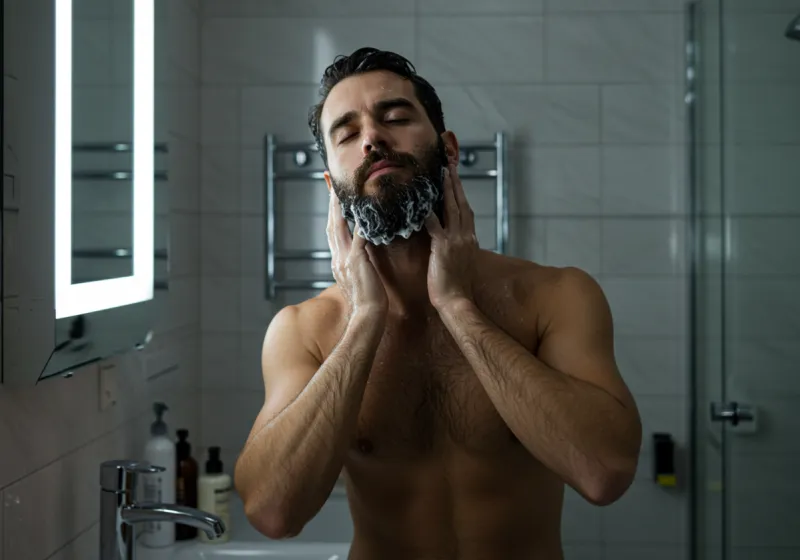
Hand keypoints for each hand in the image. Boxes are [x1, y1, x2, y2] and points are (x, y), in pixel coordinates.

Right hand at [327, 193, 387, 317]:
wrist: (367, 315)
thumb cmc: (367, 300)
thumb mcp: (357, 278)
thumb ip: (355, 263)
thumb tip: (359, 254)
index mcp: (337, 261)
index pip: (333, 232)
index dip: (332, 214)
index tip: (332, 197)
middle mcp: (337, 257)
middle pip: (331, 224)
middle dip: (331, 202)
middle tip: (330, 182)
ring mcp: (344, 259)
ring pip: (339, 226)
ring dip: (339, 206)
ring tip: (340, 189)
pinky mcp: (356, 261)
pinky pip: (357, 237)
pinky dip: (359, 223)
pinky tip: (363, 210)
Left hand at [424, 164, 478, 310]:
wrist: (457, 301)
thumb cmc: (456, 286)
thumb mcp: (460, 262)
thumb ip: (458, 247)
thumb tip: (452, 239)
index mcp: (470, 240)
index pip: (466, 212)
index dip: (461, 195)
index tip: (456, 181)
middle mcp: (466, 237)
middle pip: (461, 204)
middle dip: (456, 185)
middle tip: (450, 167)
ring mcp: (456, 241)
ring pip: (452, 210)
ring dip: (447, 190)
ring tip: (443, 174)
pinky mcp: (443, 248)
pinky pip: (436, 227)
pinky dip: (430, 214)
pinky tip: (424, 204)